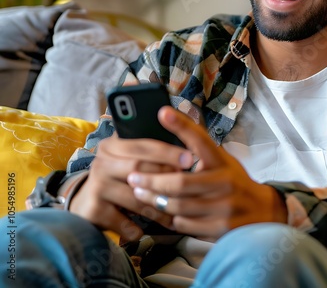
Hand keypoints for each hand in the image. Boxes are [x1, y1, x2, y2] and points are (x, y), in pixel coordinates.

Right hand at [69, 132, 193, 240]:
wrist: (85, 203)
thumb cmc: (117, 178)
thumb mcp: (127, 159)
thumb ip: (148, 153)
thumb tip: (186, 149)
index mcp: (112, 146)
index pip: (144, 145)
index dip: (168, 152)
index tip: (190, 159)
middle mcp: (101, 163)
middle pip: (139, 168)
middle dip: (166, 177)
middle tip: (188, 184)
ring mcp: (97, 186)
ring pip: (136, 198)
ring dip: (158, 208)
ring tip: (177, 214)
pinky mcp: (93, 210)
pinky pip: (124, 222)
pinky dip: (138, 229)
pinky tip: (149, 230)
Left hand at [127, 106, 287, 240]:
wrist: (263, 212)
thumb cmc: (234, 182)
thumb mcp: (222, 161)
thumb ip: (200, 149)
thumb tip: (172, 122)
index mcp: (222, 161)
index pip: (200, 139)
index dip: (181, 125)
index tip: (162, 112)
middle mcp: (225, 182)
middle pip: (179, 183)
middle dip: (152, 180)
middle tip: (133, 177)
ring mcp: (223, 207)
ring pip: (178, 206)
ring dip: (154, 201)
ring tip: (139, 194)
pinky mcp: (219, 228)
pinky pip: (184, 225)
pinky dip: (170, 219)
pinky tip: (161, 212)